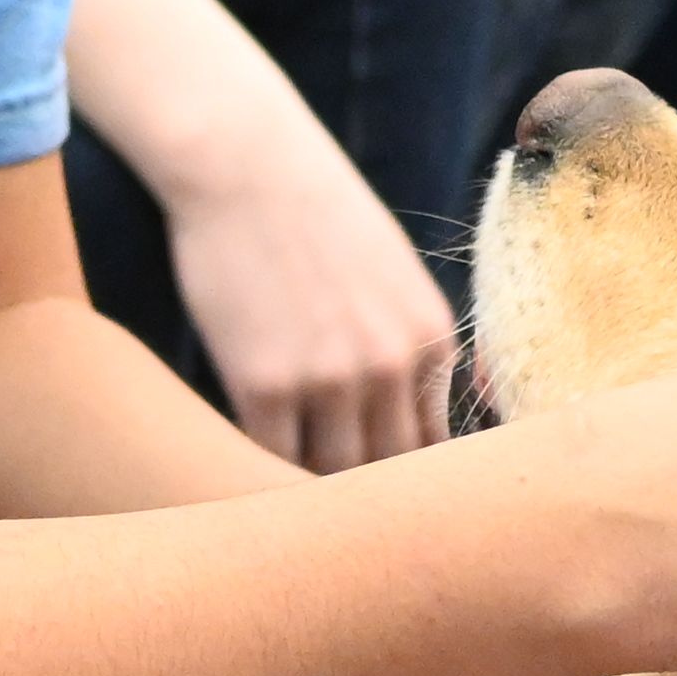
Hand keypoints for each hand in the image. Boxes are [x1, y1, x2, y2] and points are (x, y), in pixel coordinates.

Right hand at [167, 120, 460, 470]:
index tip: (377, 493)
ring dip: (308, 492)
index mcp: (430, 338)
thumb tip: (425, 417)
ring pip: (331, 477)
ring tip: (284, 495)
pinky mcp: (262, 384)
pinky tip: (244, 460)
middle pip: (388, 472)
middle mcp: (390, 365)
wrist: (243, 162)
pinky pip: (269, 458)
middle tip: (335, 512)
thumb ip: (413, 343)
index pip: (433, 448)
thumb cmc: (313, 213)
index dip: (404, 480)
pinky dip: (256, 467)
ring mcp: (327, 378)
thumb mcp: (394, 272)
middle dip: (363, 497)